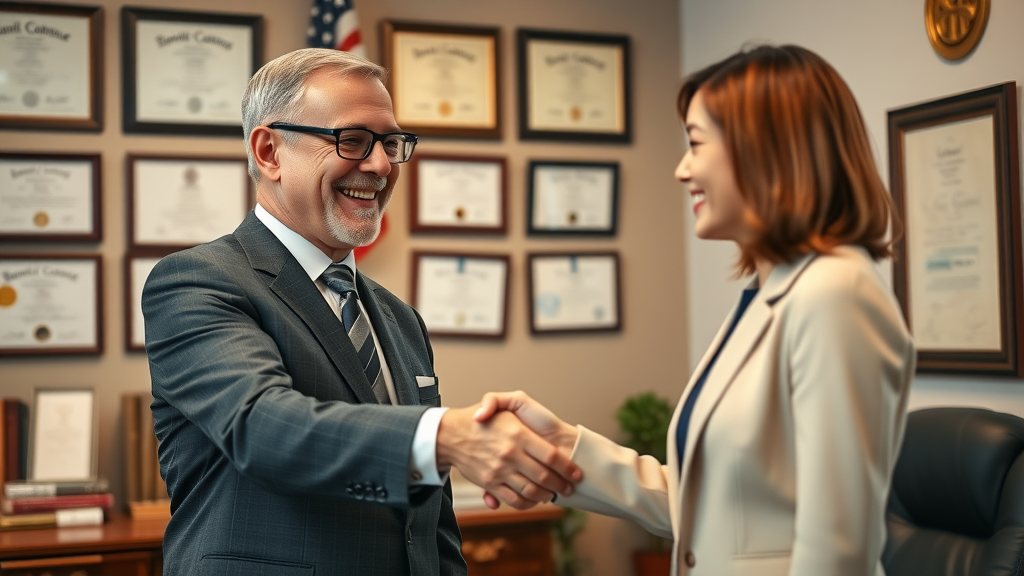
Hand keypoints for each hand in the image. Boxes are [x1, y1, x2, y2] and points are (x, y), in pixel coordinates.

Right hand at [437, 405, 581, 510]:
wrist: (452, 434)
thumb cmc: (483, 419)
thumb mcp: (501, 401)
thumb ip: (517, 403)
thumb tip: (521, 422)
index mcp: (518, 434)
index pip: (551, 457)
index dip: (567, 468)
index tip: (576, 474)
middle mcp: (510, 454)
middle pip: (544, 477)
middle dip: (561, 485)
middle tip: (569, 488)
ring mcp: (499, 470)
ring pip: (531, 491)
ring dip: (546, 496)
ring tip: (553, 494)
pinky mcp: (490, 483)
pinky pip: (513, 500)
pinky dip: (527, 504)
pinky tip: (534, 500)